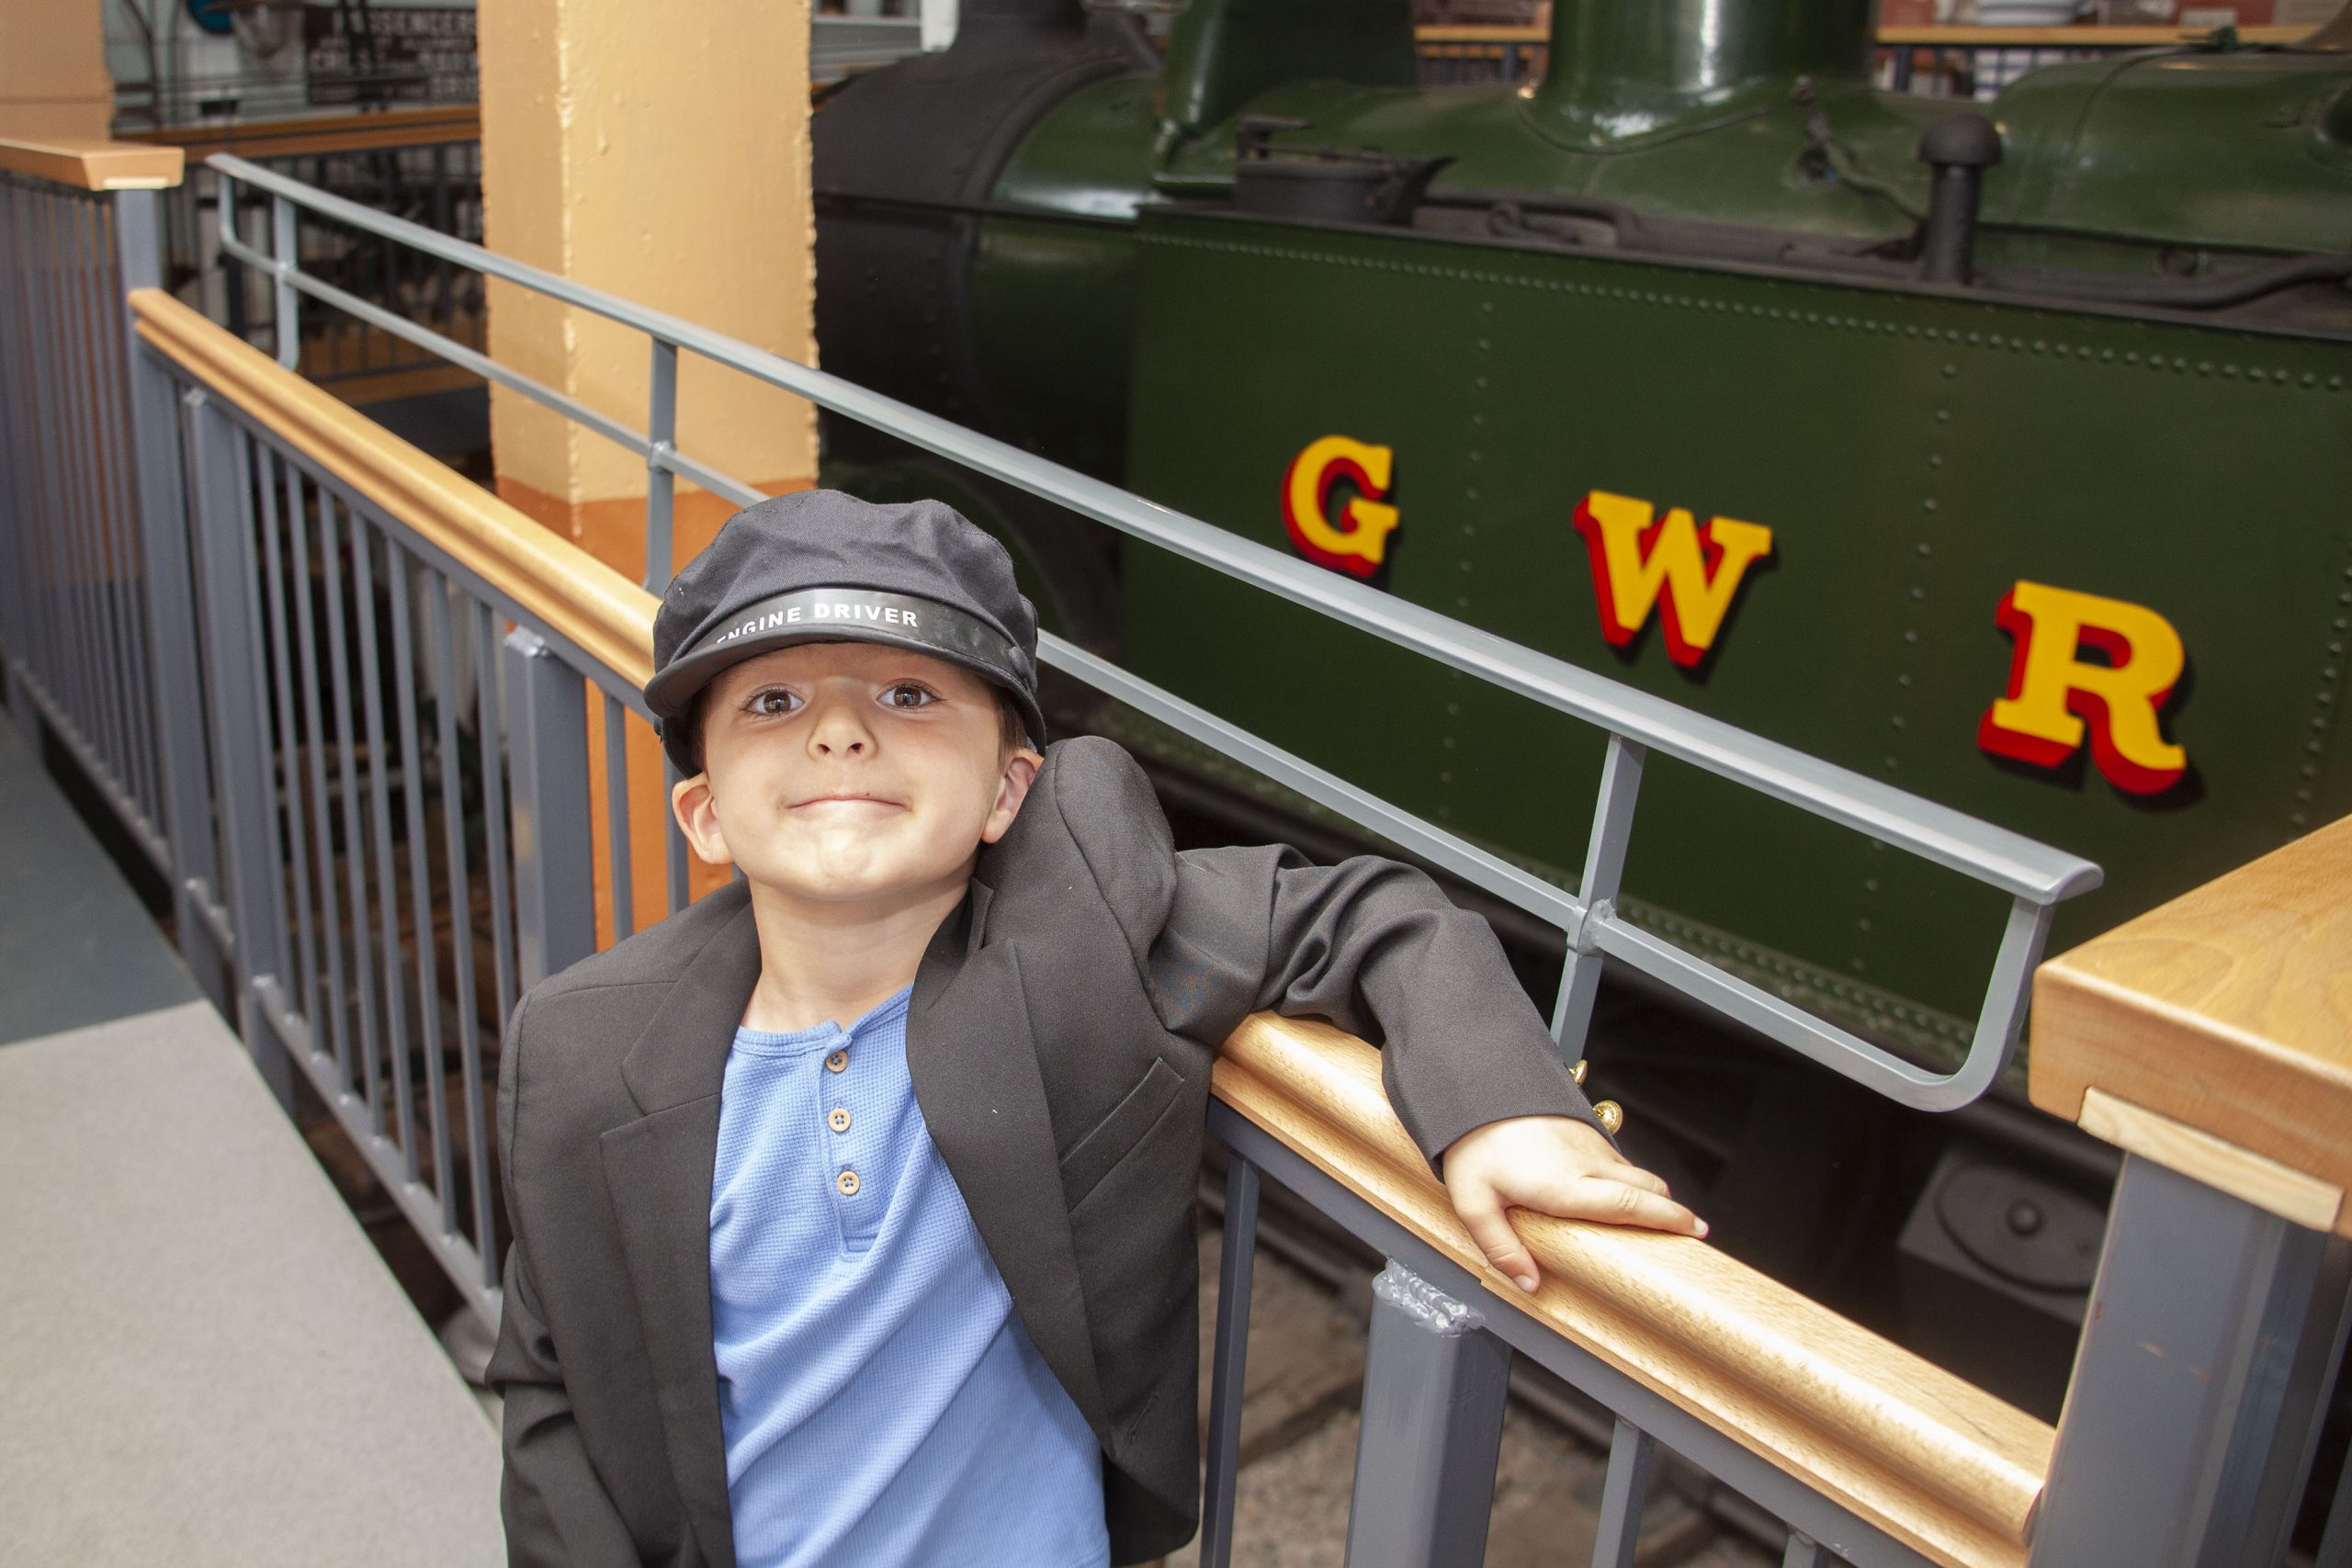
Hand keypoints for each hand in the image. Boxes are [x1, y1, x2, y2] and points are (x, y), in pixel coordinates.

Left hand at [1441, 1115, 1705, 1293]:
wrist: (1474, 1086)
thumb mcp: (1474, 1204)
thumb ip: (1502, 1248)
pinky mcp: (1581, 1128)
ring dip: (1650, 1193)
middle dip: (1672, 1210)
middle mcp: (1586, 1162)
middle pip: (1646, 1186)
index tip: (1695, 1230)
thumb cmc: (1474, 1142)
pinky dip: (1628, 1177)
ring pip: (1633, 1171)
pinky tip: (1615, 1191)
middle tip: (1690, 1231)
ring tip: (1655, 1218)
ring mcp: (1587, 1142)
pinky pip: (1616, 1158)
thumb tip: (1529, 1282)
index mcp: (1566, 1184)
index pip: (1630, 1204)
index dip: (1667, 1219)